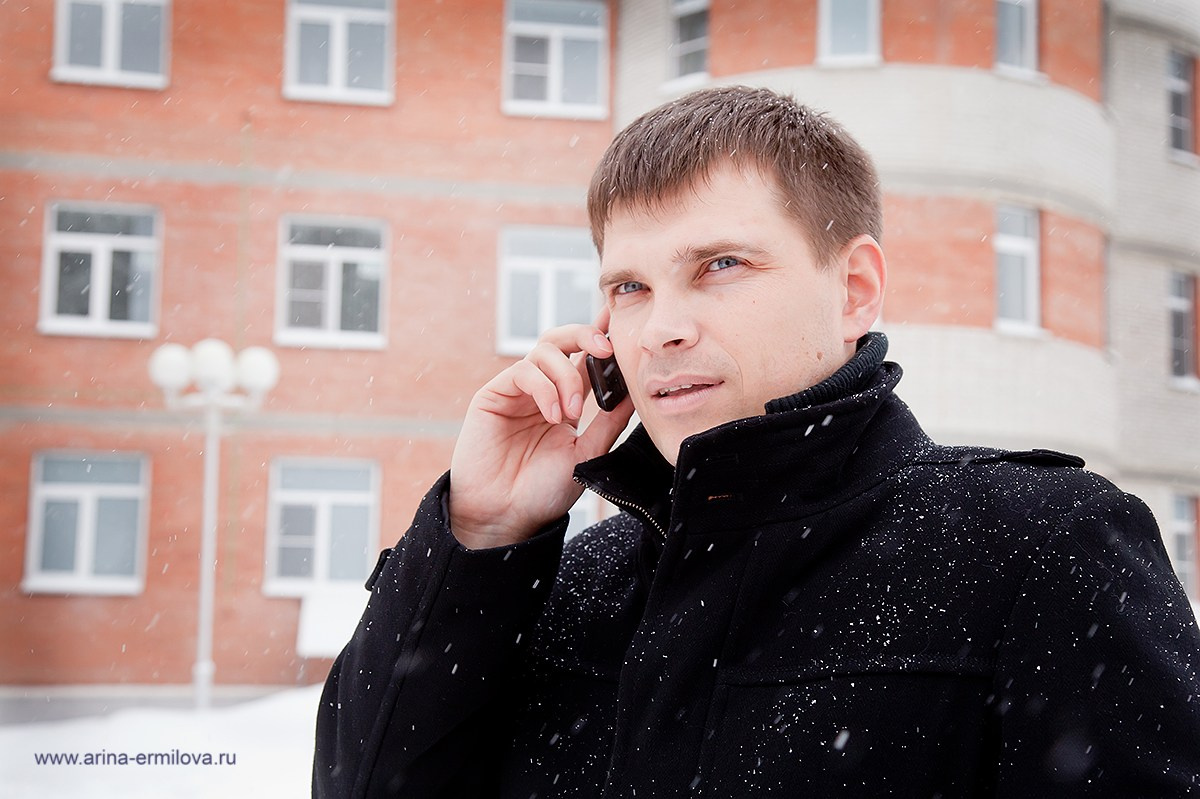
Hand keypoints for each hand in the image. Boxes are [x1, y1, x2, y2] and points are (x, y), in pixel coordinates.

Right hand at [448, 315, 634, 548]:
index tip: (621, 324)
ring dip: (566, 377)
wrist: (505, 516)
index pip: (585, 359)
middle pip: (561, 339)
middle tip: (606, 349)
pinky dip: (544, 388)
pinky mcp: (494, 394)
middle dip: (586, 335)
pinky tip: (552, 416)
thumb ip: (608, 421)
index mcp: (565, 401)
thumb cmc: (542, 491)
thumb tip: (636, 392)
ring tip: (571, 413)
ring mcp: (517, 391)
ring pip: (544, 350)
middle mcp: (541, 390)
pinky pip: (523, 371)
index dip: (601, 337)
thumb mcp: (587, 454)